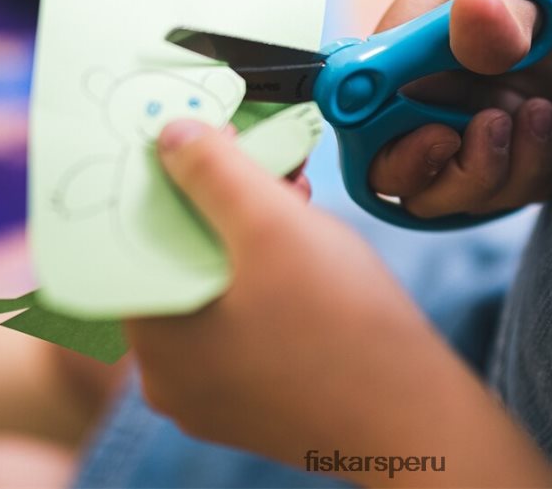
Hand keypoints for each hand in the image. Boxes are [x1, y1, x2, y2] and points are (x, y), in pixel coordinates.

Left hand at [127, 121, 551, 487]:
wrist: (417, 416)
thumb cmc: (344, 325)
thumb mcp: (272, 224)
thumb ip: (213, 171)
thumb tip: (170, 135)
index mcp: (158, 341)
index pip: (135, 240)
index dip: (170, 182)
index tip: (206, 146)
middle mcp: (173, 375)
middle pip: (180, 258)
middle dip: (222, 201)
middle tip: (267, 168)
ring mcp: (215, 390)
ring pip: (216, 284)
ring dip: (250, 232)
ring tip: (298, 202)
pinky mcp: (256, 392)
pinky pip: (242, 316)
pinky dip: (265, 273)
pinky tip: (304, 250)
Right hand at [369, 0, 551, 218]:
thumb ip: (493, 12)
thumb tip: (473, 17)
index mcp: (397, 65)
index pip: (368, 139)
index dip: (402, 158)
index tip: (446, 134)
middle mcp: (426, 103)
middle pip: (420, 187)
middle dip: (466, 178)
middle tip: (501, 122)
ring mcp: (470, 121)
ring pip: (472, 196)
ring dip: (511, 174)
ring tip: (541, 115)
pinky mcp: (511, 133)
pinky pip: (518, 185)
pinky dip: (540, 171)